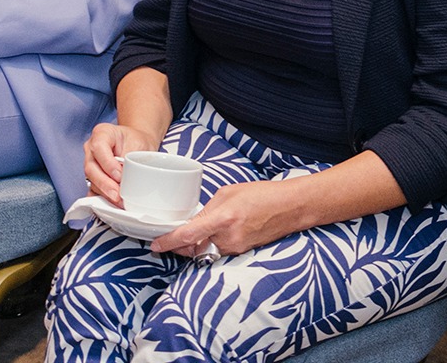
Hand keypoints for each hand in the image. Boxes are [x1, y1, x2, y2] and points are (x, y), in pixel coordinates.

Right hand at [82, 122, 163, 207]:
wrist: (138, 145)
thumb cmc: (137, 141)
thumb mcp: (138, 144)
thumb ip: (129, 158)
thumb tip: (125, 177)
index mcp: (101, 133)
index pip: (98, 147)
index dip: (108, 164)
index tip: (119, 176)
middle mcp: (91, 148)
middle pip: (91, 167)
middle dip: (104, 184)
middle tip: (117, 194)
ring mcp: (90, 163)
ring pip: (91, 180)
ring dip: (104, 193)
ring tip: (119, 201)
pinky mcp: (93, 177)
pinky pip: (93, 189)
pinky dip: (102, 198)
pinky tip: (111, 204)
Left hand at [152, 179, 306, 258]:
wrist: (290, 208)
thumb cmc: (262, 195)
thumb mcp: (229, 193)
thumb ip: (209, 210)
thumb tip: (195, 221)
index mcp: (223, 218)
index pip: (189, 235)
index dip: (169, 241)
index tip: (156, 245)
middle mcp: (228, 237)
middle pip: (194, 247)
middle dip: (180, 245)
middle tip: (169, 238)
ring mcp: (236, 247)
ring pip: (206, 250)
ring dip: (198, 243)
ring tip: (199, 229)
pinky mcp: (242, 252)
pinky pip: (219, 250)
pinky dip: (212, 243)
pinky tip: (215, 232)